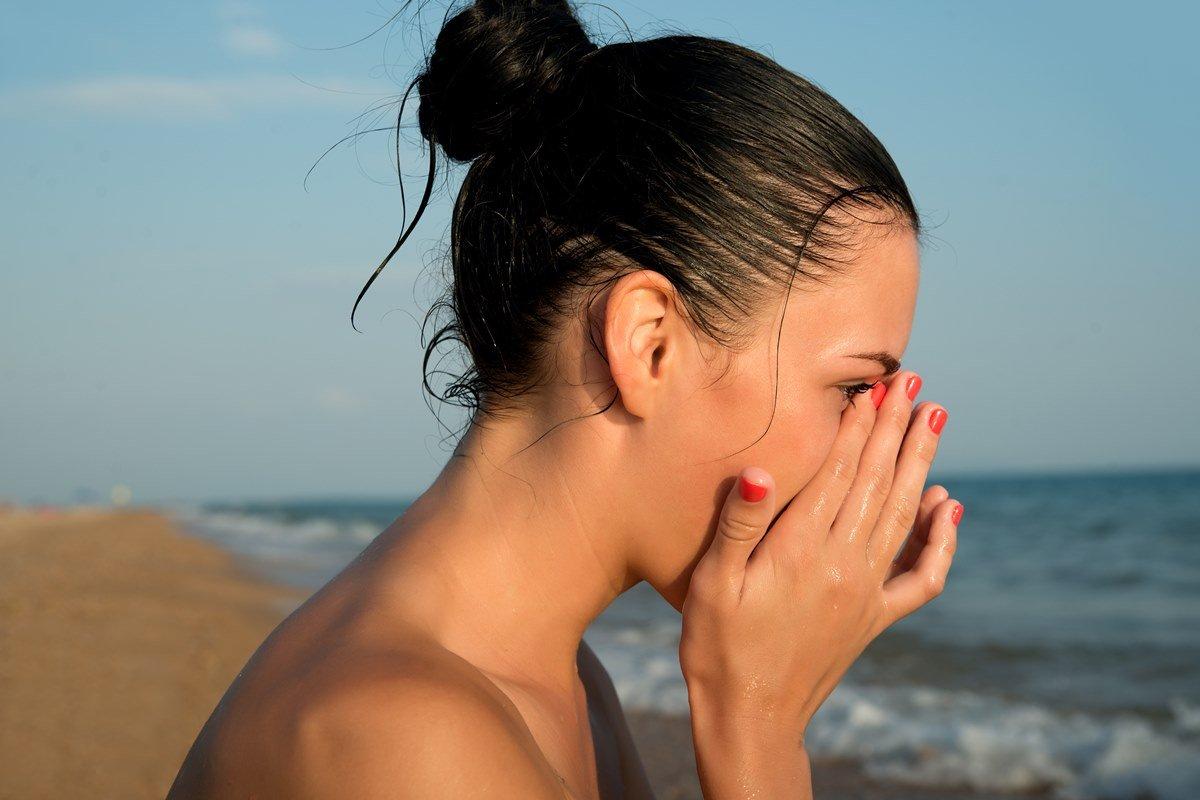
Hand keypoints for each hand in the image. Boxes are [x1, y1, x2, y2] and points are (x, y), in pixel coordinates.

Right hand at [679, 370, 961, 747]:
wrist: (750, 717)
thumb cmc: (717, 648)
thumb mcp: (712, 585)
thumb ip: (738, 526)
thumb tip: (757, 471)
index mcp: (801, 551)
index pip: (840, 473)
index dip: (859, 426)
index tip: (876, 386)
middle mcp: (843, 565)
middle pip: (878, 483)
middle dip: (897, 429)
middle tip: (916, 383)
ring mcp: (866, 592)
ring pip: (902, 514)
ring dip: (920, 463)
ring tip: (935, 419)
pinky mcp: (875, 617)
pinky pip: (922, 576)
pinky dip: (941, 540)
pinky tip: (950, 508)